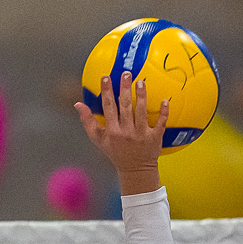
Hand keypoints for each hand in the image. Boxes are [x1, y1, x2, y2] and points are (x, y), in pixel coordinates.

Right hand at [74, 72, 167, 194]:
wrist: (135, 170)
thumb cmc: (116, 152)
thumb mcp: (98, 139)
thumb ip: (88, 121)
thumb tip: (77, 104)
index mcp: (112, 131)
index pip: (108, 107)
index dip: (106, 91)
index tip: (106, 76)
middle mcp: (126, 132)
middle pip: (125, 107)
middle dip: (125, 89)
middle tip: (126, 73)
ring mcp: (142, 135)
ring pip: (142, 112)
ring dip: (141, 96)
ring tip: (141, 82)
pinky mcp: (155, 138)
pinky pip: (160, 123)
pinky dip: (163, 112)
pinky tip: (165, 100)